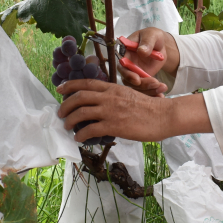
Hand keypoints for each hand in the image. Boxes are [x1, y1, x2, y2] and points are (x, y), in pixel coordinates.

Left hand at [56, 79, 209, 142]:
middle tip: (61, 113)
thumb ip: (113, 97)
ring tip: (67, 126)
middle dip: (66, 105)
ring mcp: (110, 111)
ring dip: (70, 120)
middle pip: (79, 97)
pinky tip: (79, 139)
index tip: (60, 89)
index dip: (70, 85)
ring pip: (81, 113)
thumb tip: (101, 106)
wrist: (163, 116)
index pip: (86, 83)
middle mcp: (108, 97)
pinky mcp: (114, 125)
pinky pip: (91, 129)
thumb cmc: (148, 108)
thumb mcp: (128, 95)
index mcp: (112, 88)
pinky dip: (81, 135)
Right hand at [116, 28, 175, 96]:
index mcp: (125, 54)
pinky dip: (153, 94)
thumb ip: (147, 42)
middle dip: (142, 85)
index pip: (122, 67)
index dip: (128, 74)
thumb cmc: (153, 37)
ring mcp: (135, 75)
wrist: (160, 45)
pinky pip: (145, 90)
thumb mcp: (151, 35)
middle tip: (156, 84)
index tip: (137, 79)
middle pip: (129, 81)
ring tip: (162, 88)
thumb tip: (141, 51)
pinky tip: (161, 95)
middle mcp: (128, 66)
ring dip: (149, 90)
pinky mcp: (143, 81)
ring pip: (137, 88)